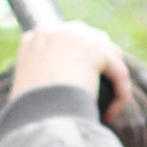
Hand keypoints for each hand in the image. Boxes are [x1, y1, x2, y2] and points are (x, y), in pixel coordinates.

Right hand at [10, 18, 131, 120]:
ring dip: (114, 78)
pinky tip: (112, 113)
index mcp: (35, 38)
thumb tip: (55, 89)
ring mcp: (76, 37)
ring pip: (110, 54)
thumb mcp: (26, 90)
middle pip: (91, 39)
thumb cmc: (28, 113)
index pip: (66, 41)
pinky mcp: (96, 51)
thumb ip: (40, 80)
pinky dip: (120, 93)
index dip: (78, 62)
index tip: (80, 85)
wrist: (38, 116)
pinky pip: (118, 72)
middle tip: (102, 92)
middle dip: (101, 63)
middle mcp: (55, 31)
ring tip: (110, 105)